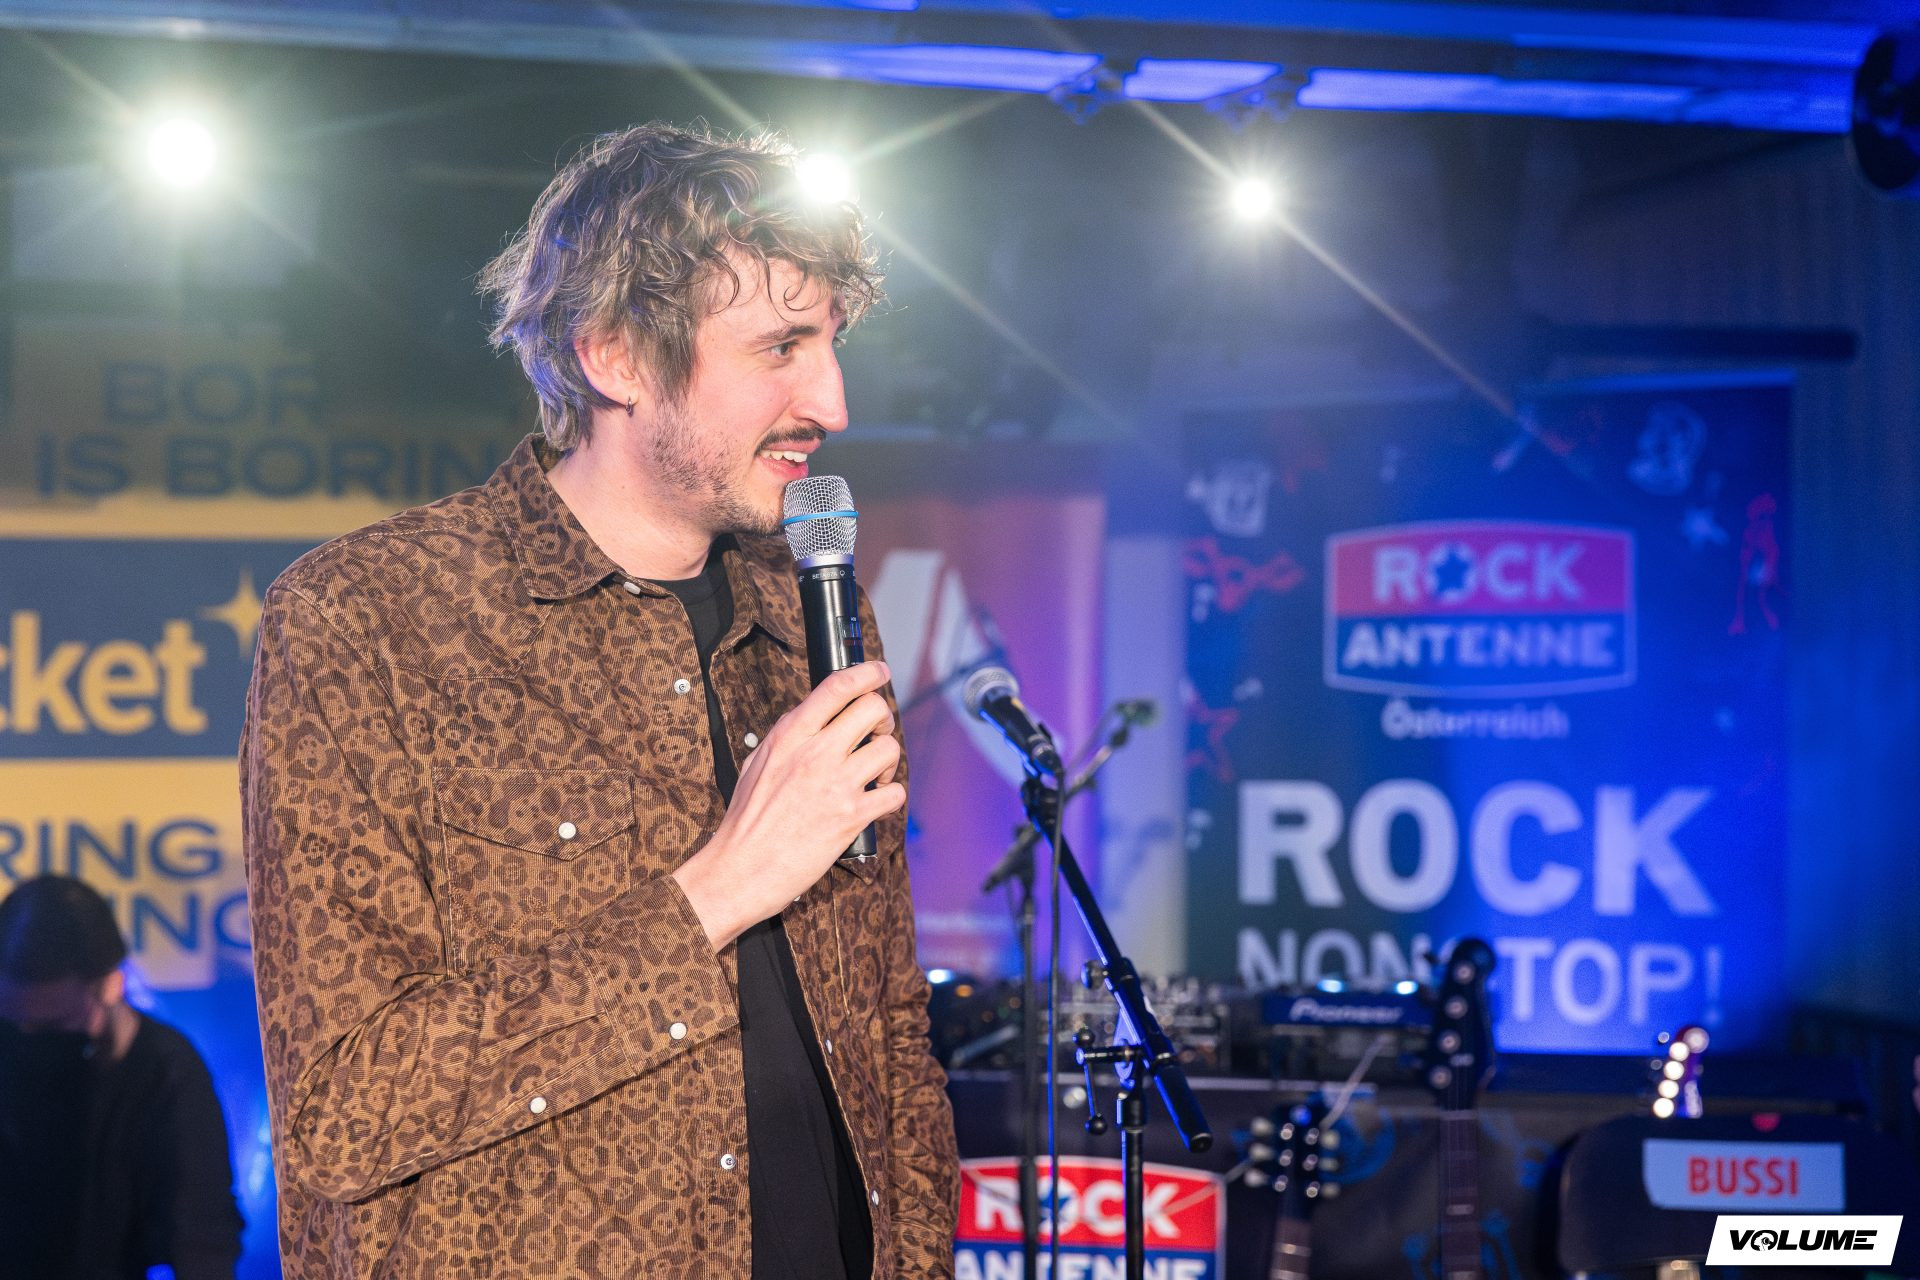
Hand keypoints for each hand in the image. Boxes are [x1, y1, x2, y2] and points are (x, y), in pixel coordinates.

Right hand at [672, 661, 903, 949]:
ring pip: (889, 749)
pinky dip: (890, 796)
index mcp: (790, 736)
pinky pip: (894, 792)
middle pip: (873, 709)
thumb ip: (789, 737)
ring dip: (887, 760)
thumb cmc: (746, 821)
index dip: (866, 673)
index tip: (879, 672)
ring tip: (872, 773)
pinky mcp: (852, 816)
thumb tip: (812, 717)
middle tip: (876, 732)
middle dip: (882, 717)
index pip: (836, 687)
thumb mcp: (758, 763)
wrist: (741, 868)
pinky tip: (874, 801)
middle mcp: (816, 754)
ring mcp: (836, 784)